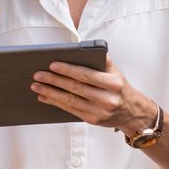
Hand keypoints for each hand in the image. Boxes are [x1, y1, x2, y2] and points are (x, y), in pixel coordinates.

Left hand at [31, 58, 154, 133]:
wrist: (131, 111)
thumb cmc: (119, 87)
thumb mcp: (115, 71)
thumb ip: (102, 59)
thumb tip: (82, 48)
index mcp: (113, 83)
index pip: (86, 75)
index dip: (68, 70)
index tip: (52, 64)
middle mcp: (107, 99)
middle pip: (75, 88)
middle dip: (54, 80)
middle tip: (38, 74)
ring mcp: (99, 111)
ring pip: (69, 100)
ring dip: (50, 92)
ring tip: (36, 85)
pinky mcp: (92, 120)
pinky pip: (69, 110)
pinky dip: (55, 102)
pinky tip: (44, 96)